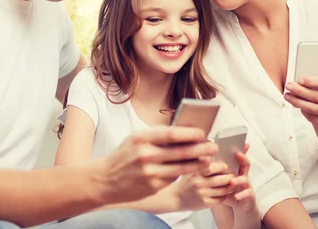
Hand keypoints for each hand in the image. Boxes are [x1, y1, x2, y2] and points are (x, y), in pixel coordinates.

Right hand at [97, 125, 217, 203]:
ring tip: (208, 160)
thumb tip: (182, 130)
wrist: (104, 180)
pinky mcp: (153, 187)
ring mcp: (150, 173)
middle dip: (201, 149)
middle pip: (181, 152)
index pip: (172, 134)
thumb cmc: (124, 155)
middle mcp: (146, 155)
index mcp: (143, 139)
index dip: (190, 133)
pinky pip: (173, 179)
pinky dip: (184, 173)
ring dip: (198, 164)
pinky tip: (192, 169)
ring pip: (181, 168)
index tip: (203, 132)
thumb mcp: (136, 139)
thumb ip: (157, 135)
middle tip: (213, 147)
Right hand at [171, 161, 234, 210]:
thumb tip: (210, 142)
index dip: (221, 167)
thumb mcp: (190, 167)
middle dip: (229, 177)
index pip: (212, 168)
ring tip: (231, 183)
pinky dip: (224, 195)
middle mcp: (198, 183)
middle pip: (221, 179)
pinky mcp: (204, 204)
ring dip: (230, 186)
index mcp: (195, 171)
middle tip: (232, 175)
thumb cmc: (186, 180)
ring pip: (223, 190)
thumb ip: (200, 158)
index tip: (225, 166)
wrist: (176, 198)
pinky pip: (220, 199)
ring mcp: (202, 194)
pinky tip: (224, 192)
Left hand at [223, 144, 256, 215]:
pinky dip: (241, 194)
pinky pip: (247, 193)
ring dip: (238, 179)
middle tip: (237, 154)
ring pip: (245, 179)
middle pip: (246, 163)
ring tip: (232, 181)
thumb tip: (203, 159)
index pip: (238, 157)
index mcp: (236, 169)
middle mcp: (243, 175)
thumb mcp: (221, 180)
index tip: (236, 141)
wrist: (239, 206)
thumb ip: (216, 171)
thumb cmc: (228, 191)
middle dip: (242, 158)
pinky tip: (235, 196)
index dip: (239, 149)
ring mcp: (247, 184)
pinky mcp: (250, 195)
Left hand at [284, 75, 317, 129]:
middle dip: (300, 92)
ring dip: (298, 102)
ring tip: (288, 96)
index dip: (313, 81)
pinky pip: (314, 119)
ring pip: (314, 109)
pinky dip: (304, 112)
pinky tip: (298, 106)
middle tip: (289, 87)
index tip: (299, 80)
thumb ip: (313, 77)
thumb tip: (298, 81)